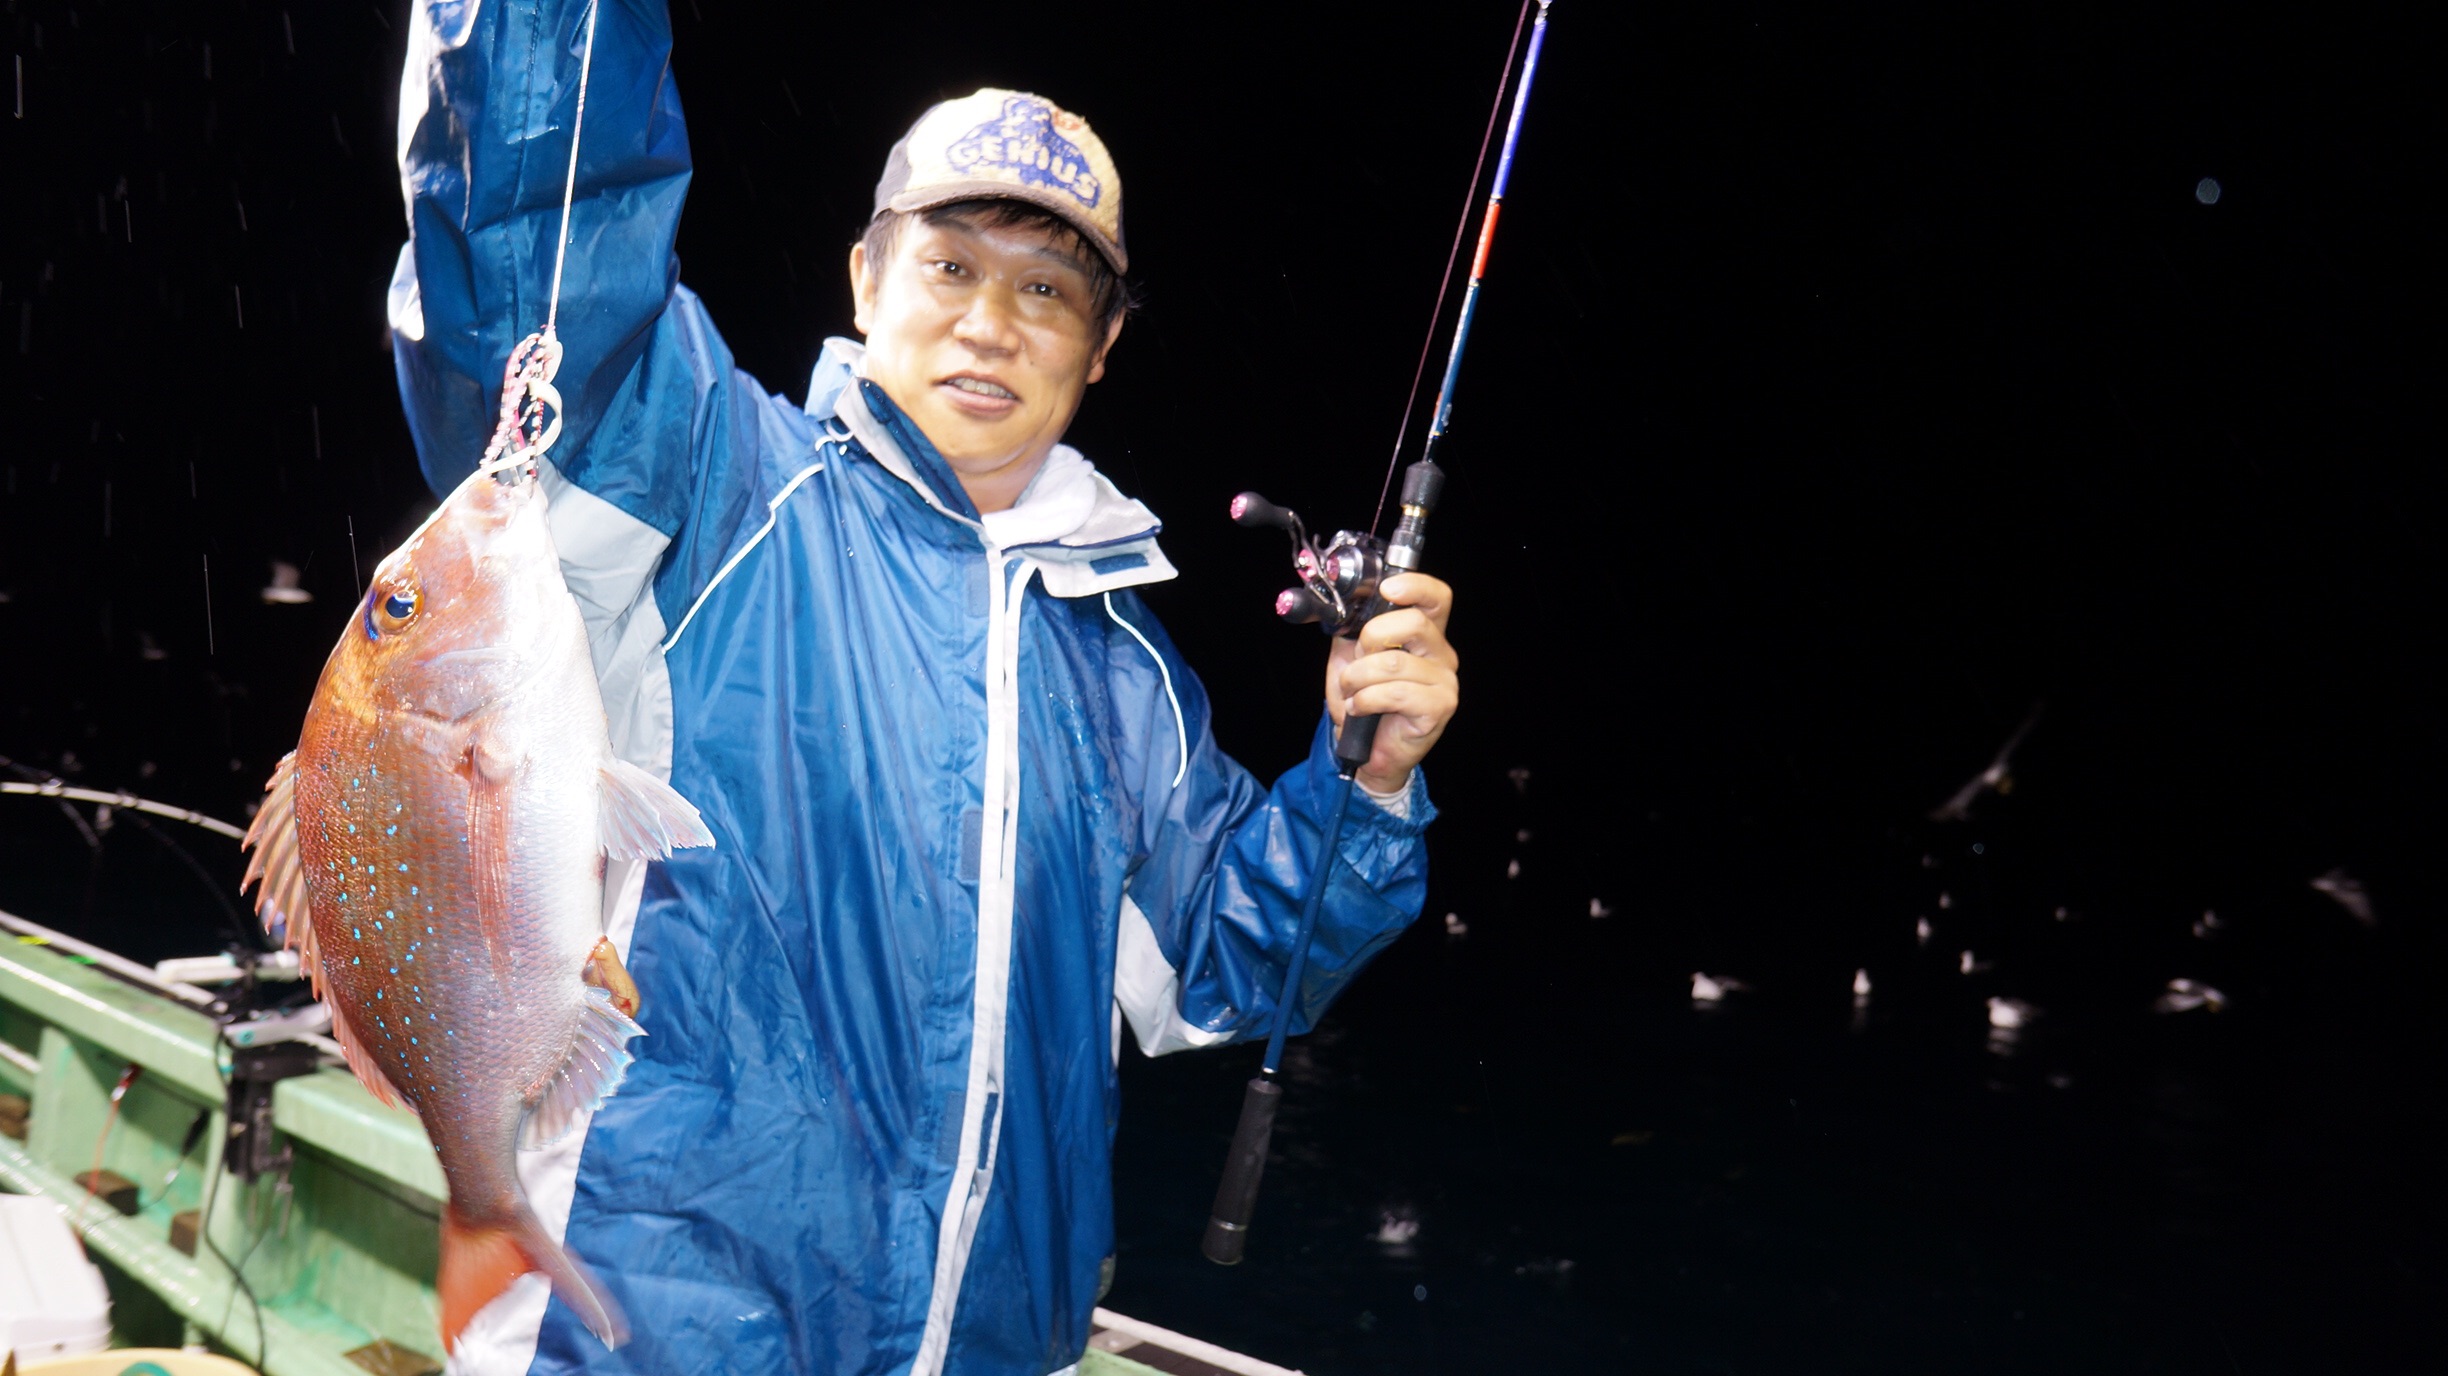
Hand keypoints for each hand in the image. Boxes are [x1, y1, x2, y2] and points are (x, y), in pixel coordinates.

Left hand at [1324, 574, 1458, 795]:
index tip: (1387, 590)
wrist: (1365, 751)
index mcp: (1425, 635)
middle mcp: (1441, 654)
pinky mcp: (1439, 707)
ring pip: (1394, 663)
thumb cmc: (1364, 703)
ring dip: (1358, 678)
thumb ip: (1353, 630)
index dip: (1415, 586)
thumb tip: (1345, 607)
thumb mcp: (1351, 658)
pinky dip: (1366, 700)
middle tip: (1356, 662)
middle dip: (1372, 639)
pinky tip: (1359, 709)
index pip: (1437, 597)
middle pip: (1414, 623)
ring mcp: (1444, 681)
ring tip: (1351, 692)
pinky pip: (1395, 692)